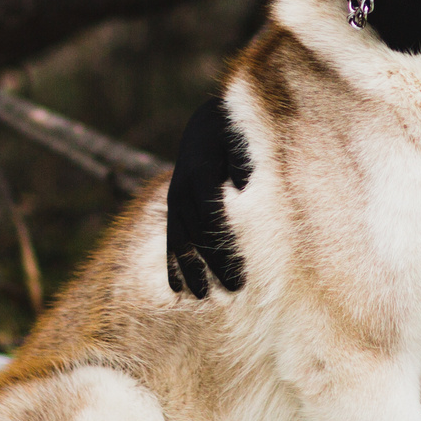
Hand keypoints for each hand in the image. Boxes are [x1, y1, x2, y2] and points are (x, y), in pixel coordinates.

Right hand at [165, 97, 250, 296]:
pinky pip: (171, 238)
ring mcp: (174, 199)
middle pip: (198, 232)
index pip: (212, 214)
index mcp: (201, 171)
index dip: (225, 240)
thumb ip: (246, 168)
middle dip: (215, 262)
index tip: (241, 263)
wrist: (209, 124)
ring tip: (202, 296)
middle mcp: (182, 187)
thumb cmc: (238, 134)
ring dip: (191, 269)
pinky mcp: (174, 208)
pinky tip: (176, 287)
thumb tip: (248, 193)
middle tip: (235, 288)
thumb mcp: (245, 143)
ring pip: (181, 239)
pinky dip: (173, 263)